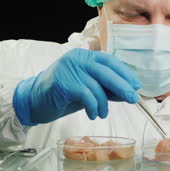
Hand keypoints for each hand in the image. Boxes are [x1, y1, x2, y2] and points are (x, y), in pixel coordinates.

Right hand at [13, 48, 140, 125]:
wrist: (33, 100)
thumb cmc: (63, 94)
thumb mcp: (88, 88)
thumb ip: (106, 87)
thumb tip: (128, 92)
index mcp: (85, 55)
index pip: (110, 61)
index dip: (125, 73)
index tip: (136, 85)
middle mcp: (78, 58)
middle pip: (107, 71)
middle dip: (123, 86)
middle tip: (132, 99)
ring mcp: (70, 68)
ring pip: (97, 86)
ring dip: (104, 103)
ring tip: (102, 114)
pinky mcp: (63, 82)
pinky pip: (86, 96)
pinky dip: (93, 107)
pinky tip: (93, 115)